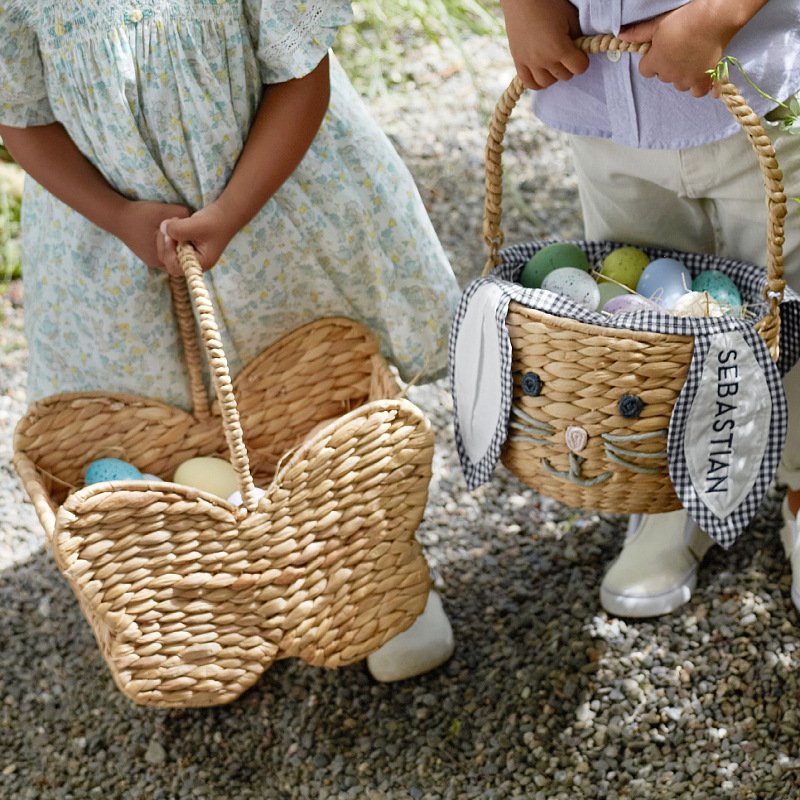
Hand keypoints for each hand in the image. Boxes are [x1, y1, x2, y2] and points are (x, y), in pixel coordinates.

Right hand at [116, 200, 190, 268]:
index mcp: (160, 256)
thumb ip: (183, 214)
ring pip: (173, 257)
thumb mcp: (164, 210)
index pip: (185, 260)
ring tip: (178, 232)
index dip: (190, 247)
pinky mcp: (149, 256)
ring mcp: (152, 261)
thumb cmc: (140, 214)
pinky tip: (169, 235)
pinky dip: (170, 246)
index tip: (190, 233)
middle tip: (187, 232)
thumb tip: (195, 219)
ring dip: (178, 246)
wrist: (116, 216)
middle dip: (185, 246)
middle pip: (180, 260)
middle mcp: (157, 263)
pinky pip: (166, 254)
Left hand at [157, 201, 238, 274]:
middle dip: (166, 244)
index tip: (170, 236)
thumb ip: (177, 229)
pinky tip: (177, 224)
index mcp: (201, 263)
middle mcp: (195, 262)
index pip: (175, 267)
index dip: (168, 253)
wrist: (224, 214)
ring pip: (168, 252)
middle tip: (170, 226)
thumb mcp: (197, 225)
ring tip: (175, 222)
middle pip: (169, 261)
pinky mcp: (187, 247)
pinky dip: (170, 235)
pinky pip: (172, 245)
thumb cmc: (215, 222)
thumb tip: (162, 228)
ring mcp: (190, 255)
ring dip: (167, 237)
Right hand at [501, 0, 587, 89]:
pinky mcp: (518, 61)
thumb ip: (577, 37)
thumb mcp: (570, 17)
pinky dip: (537, 82)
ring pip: (547, 83)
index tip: (580, 52)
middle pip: (564, 76)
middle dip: (568, 66)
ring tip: (554, 63)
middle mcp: (544, 59)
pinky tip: (542, 72)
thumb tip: (579, 50)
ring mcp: (529, 62)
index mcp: (559, 48)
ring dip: (554, 75)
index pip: (579, 68)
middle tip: (566, 53)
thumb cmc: (548, 3)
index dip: (582, 61)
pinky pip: (529, 83)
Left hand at [619, 2, 738, 96]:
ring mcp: (685, 80)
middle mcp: (668, 75)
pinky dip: (699, 85)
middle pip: (663, 76)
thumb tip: (620, 35)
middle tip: (680, 49)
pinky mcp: (702, 81)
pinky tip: (702, 75)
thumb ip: (639, 33)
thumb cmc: (684, 19)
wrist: (713, 19)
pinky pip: (697, 92)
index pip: (645, 70)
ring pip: (679, 84)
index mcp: (655, 62)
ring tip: (693, 58)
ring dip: (683, 75)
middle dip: (669, 66)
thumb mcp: (658, 24)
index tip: (661, 51)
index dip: (652, 60)